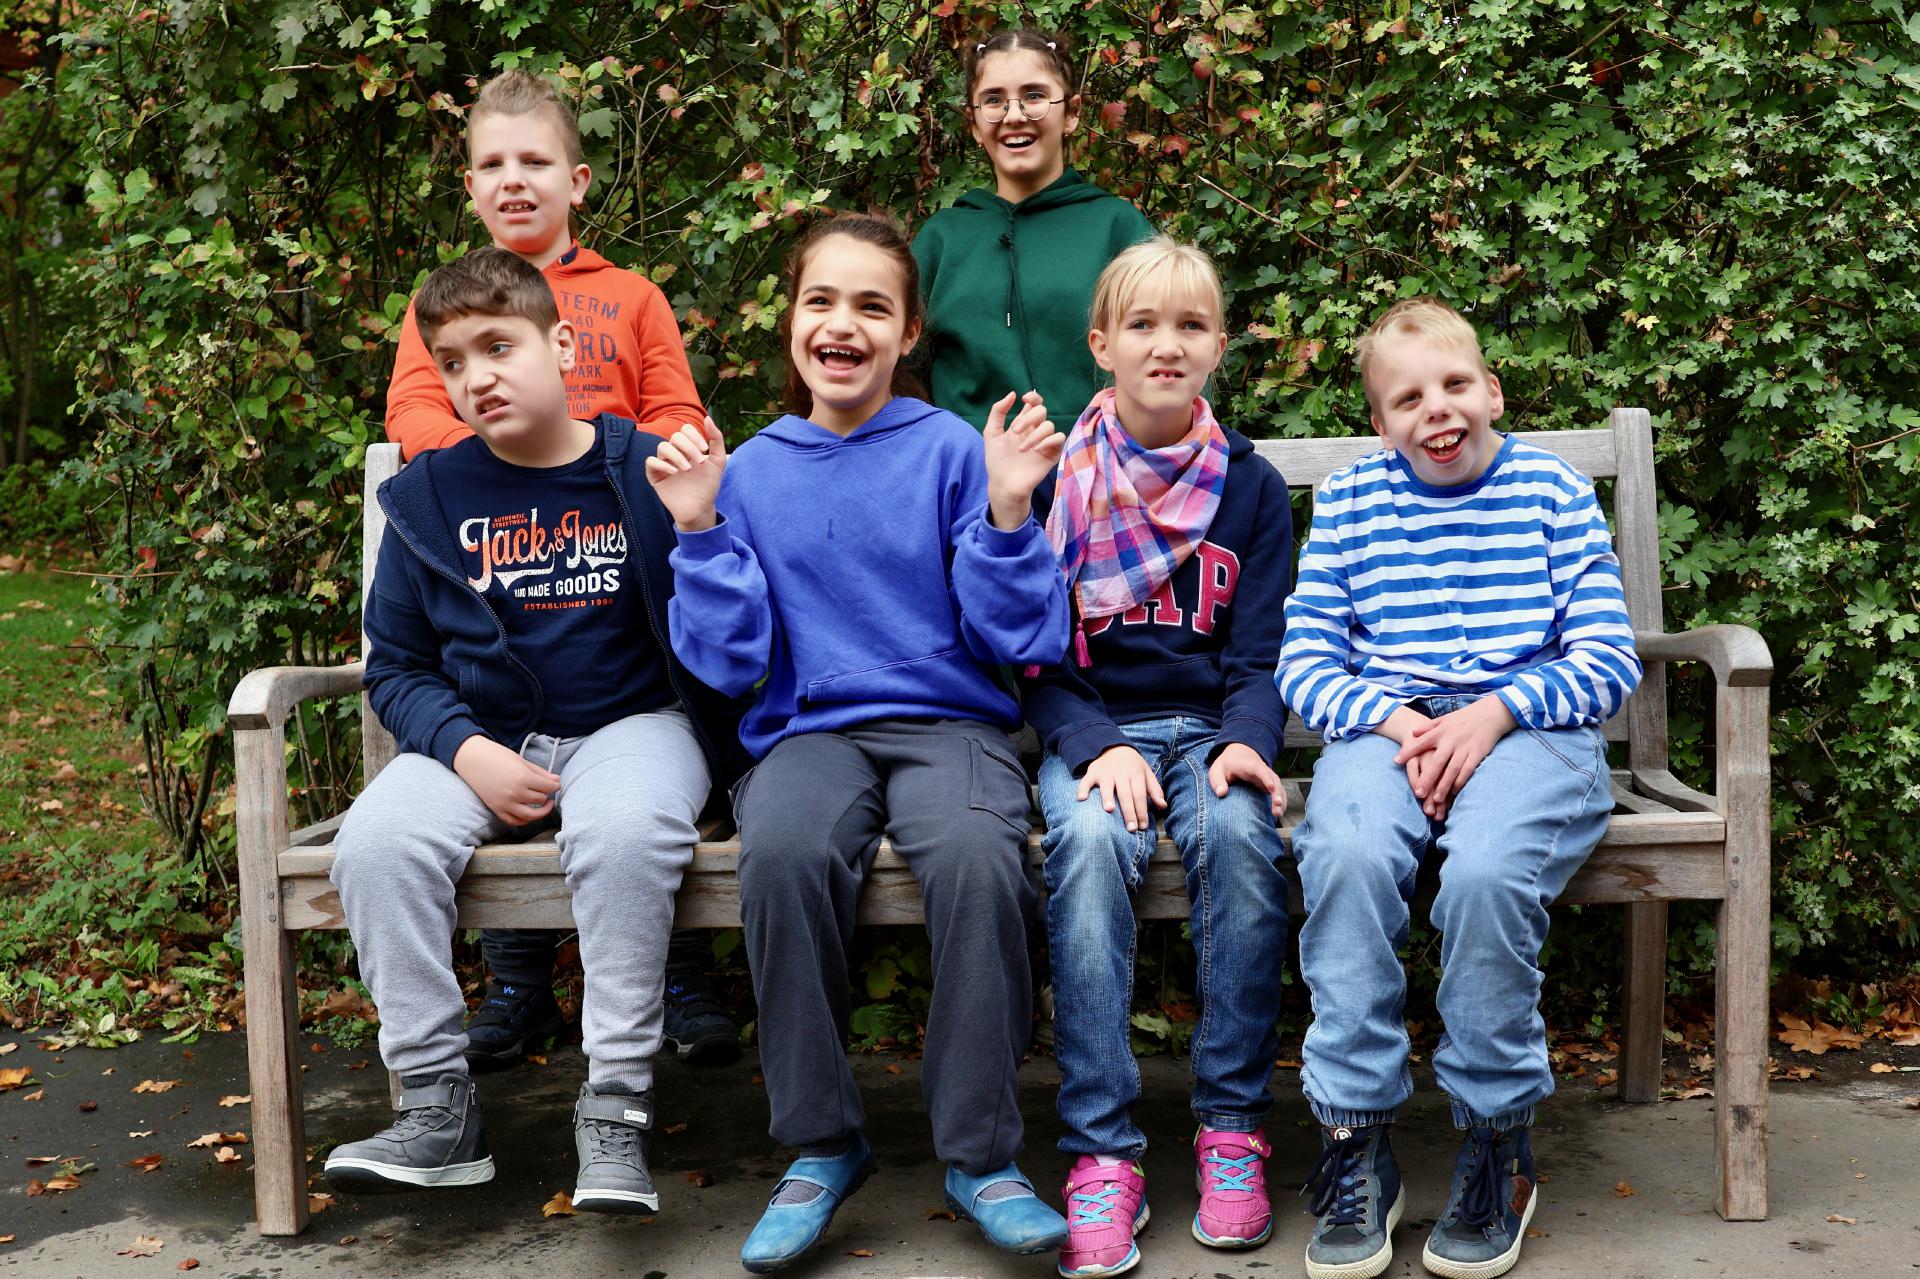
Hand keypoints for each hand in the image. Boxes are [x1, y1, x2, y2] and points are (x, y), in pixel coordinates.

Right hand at [453, 735, 560, 826]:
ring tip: (545, 805)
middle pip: (540, 800)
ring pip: (531, 815)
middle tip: (548, 790)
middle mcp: (515, 793)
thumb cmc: (496, 756)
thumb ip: (540, 772)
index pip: (548, 787)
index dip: (555, 786)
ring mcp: (505, 803)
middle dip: (547, 795)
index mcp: (523, 777)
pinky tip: (529, 813)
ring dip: (541, 811)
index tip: (556, 784)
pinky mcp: (496, 809)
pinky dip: (524, 820)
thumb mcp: (521, 760)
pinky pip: (514, 821)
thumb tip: (556, 780)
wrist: (471, 759)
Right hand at [645, 417, 726, 531]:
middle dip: (688, 447)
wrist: (701, 508)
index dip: (694, 435)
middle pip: (675, 436)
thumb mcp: (719, 461)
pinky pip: (651, 461)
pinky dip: (662, 464)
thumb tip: (707, 418)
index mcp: (689, 447)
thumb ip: (716, 439)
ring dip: (677, 455)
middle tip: (699, 462)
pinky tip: (675, 472)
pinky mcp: (655, 476)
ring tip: (687, 469)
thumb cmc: (709, 485)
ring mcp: (664, 463)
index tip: (705, 449)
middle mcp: (675, 453)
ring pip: (662, 446)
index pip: (685, 429)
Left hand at [982, 390, 1062, 528]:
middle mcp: (1035, 430)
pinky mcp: (1052, 454)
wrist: (1003, 483)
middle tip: (1015, 431)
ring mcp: (1044, 442)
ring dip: (1034, 434)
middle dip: (1028, 418)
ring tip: (1021, 449)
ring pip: (1049, 425)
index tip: (1025, 399)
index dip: (1033, 397)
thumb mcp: (991, 433)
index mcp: (1023, 423)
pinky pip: (1059, 438)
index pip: (1034, 404)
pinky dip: (1049, 441)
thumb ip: (998, 411)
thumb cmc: (996, 460)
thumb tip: (1013, 394)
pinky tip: (1036, 450)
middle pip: (1041, 411)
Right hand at [1077, 744, 1164, 832]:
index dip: (1142, 811)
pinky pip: (1086, 780)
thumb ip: (1155, 790)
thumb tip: (1163, 806)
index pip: (1140, 794)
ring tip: (1109, 810)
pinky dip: (1083, 789)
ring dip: (1108, 797)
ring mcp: (1106, 772)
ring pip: (1107, 786)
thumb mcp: (1146, 773)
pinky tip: (1081, 799)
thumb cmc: (1132, 765)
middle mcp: (1121, 773)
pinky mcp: (1093, 772)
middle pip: (1126, 794)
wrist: (1113, 746)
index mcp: (1136, 773)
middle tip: (1131, 828)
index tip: (1143, 826)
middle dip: (1129, 812)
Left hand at [1207, 742, 1286, 819]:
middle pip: (1273, 780)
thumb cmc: (1227, 765)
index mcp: (1249, 765)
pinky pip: (1278, 792)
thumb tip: (1221, 793)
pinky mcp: (1269, 785)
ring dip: (1280, 800)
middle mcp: (1262, 771)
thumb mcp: (1217, 770)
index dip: (1266, 778)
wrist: (1238, 756)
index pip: (1260, 770)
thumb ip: (1218, 781)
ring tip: (1278, 814)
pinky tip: (1279, 813)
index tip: (1270, 787)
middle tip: (1277, 805)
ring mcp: (1268, 778)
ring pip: (1278, 787)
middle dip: (1277, 792)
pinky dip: (1281, 802)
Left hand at [1393, 695, 1517, 816]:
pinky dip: (1461, 782)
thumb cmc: (1465, 717)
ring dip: (1444, 785)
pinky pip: (1468, 771)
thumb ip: (1428, 727)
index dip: (1408, 751)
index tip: (1396, 761)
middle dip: (1427, 778)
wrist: (1491, 713)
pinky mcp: (1477, 754)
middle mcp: (1451, 740)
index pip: (1421, 742)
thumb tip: (1412, 733)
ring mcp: (1465, 748)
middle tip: (1418, 793)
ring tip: (1435, 799)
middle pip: (1436, 762)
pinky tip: (1454, 792)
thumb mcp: (1445, 718)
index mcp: (1441, 731)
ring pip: (1452, 770)